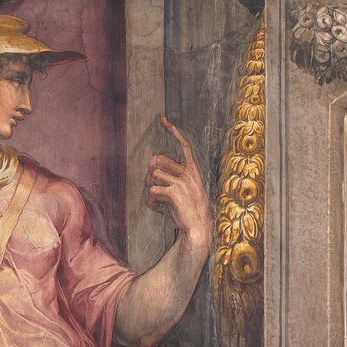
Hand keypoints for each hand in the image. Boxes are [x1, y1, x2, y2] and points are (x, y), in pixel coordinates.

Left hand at [145, 115, 211, 256]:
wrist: (197, 227)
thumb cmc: (188, 209)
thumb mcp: (184, 190)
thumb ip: (171, 177)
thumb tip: (151, 168)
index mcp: (192, 170)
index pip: (184, 145)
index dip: (173, 131)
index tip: (163, 119)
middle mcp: (188, 173)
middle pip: (159, 160)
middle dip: (150, 172)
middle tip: (151, 185)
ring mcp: (182, 182)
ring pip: (153, 175)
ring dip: (149, 187)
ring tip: (155, 199)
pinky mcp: (174, 193)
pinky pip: (152, 191)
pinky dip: (150, 201)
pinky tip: (156, 207)